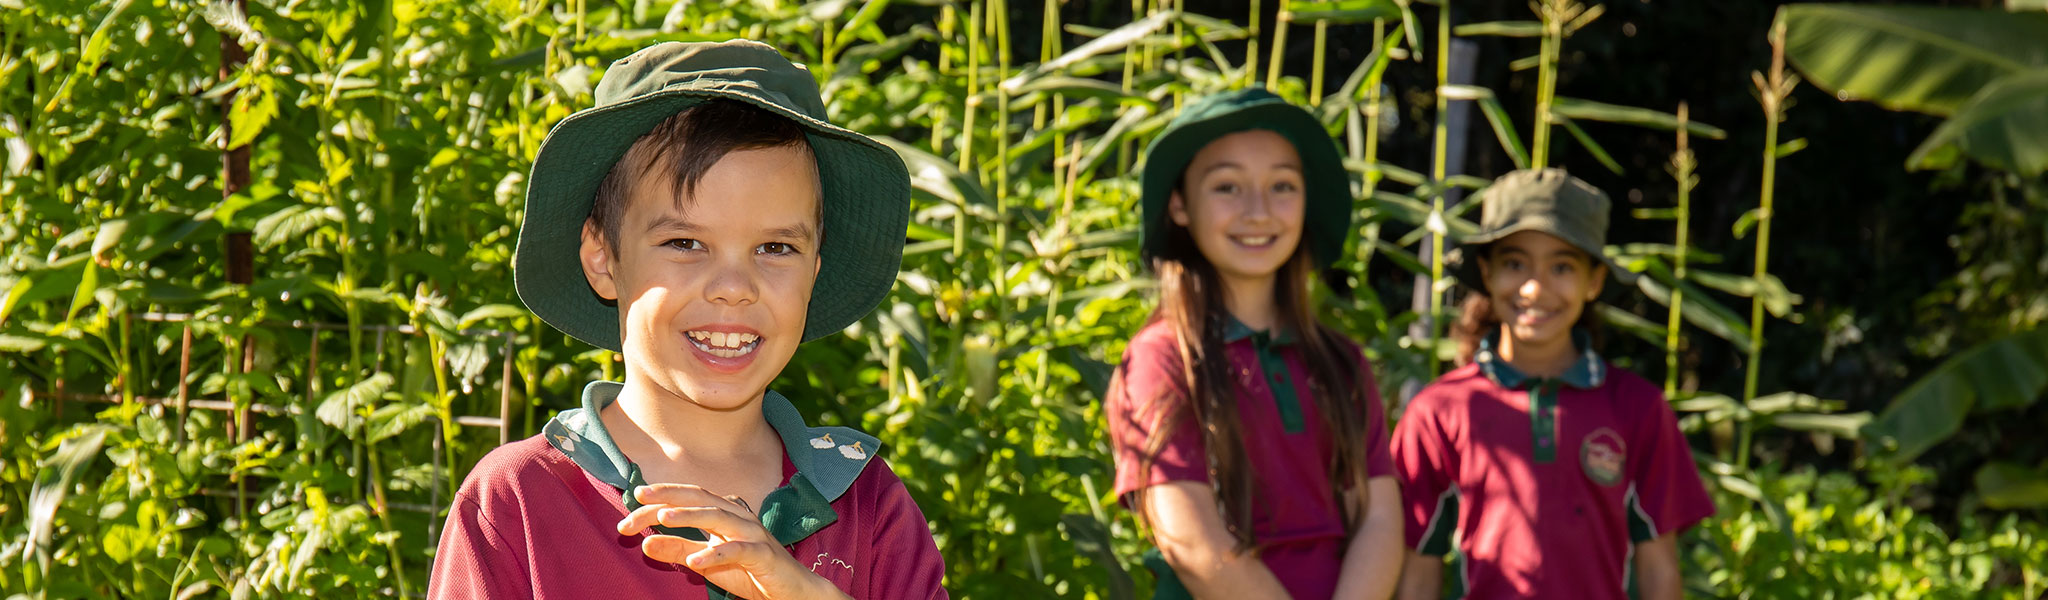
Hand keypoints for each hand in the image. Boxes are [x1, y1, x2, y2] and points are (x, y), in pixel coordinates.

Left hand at [617, 484, 847, 599]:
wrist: (791, 591)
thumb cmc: (750, 572)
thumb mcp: (706, 562)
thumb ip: (678, 550)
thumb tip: (644, 542)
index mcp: (724, 513)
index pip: (688, 500)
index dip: (658, 501)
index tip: (630, 508)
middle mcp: (739, 517)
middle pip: (701, 499)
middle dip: (668, 497)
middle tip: (639, 499)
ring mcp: (753, 533)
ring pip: (720, 517)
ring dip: (690, 516)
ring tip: (663, 518)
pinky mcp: (764, 555)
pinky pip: (739, 551)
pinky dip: (717, 554)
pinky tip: (695, 561)